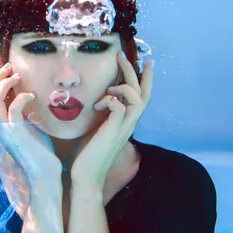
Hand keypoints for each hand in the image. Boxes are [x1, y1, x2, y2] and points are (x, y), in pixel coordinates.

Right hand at [0, 63, 62, 186]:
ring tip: (18, 76)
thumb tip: (22, 93)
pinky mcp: (16, 133)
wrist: (43, 171)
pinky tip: (31, 95)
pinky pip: (13, 108)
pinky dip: (21, 97)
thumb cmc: (38, 150)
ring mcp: (4, 130)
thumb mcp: (25, 125)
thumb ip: (19, 111)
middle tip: (9, 66)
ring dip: (4, 84)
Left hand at [70, 53, 153, 190]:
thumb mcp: (99, 129)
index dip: (146, 79)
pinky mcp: (112, 131)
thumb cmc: (90, 155)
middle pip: (142, 93)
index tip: (145, 62)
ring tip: (107, 89)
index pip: (142, 97)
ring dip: (122, 87)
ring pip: (136, 98)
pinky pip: (119, 107)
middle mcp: (129, 124)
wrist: (87, 177)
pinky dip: (109, 100)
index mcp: (127, 123)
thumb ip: (106, 117)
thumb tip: (101, 101)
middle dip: (134, 71)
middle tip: (121, 55)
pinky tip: (97, 105)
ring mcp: (122, 128)